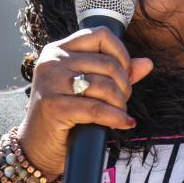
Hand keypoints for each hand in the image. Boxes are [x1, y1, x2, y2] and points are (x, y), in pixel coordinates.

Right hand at [17, 27, 153, 178]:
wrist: (36, 148)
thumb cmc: (64, 115)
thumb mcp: (89, 88)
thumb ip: (116, 72)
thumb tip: (147, 63)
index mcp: (59, 49)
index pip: (100, 34)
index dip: (121, 52)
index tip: (125, 72)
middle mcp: (52, 61)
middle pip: (107, 63)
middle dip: (124, 84)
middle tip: (123, 100)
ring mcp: (50, 83)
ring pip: (104, 85)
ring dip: (120, 102)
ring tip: (120, 112)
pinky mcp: (53, 106)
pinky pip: (96, 108)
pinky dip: (115, 117)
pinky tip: (124, 123)